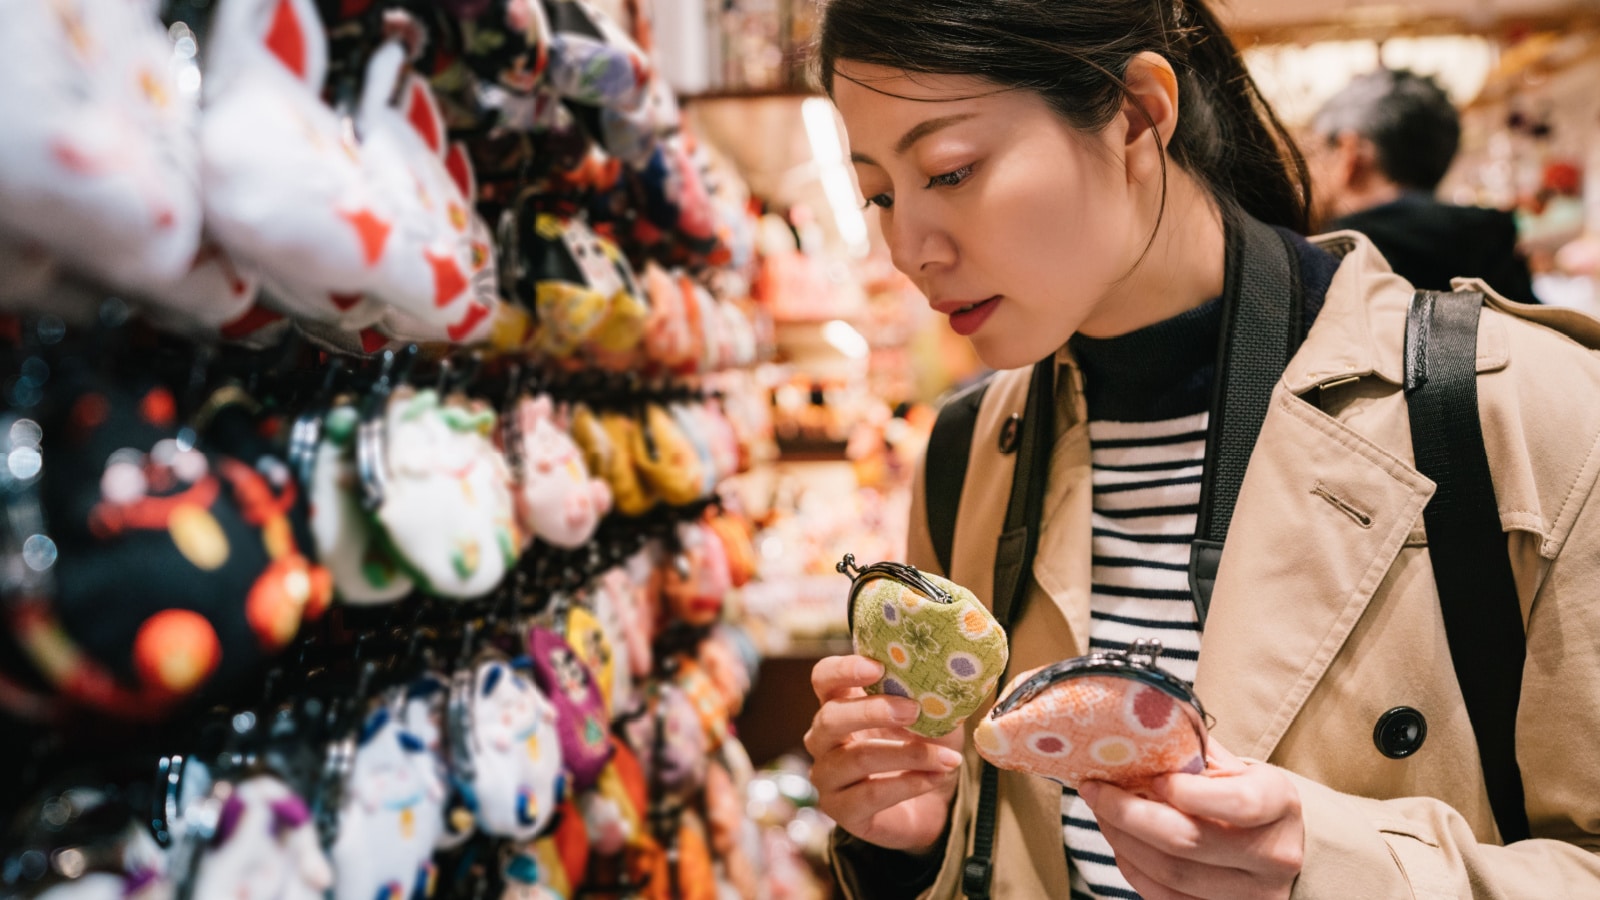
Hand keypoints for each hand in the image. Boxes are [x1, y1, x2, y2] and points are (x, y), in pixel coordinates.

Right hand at [805, 655, 963, 852]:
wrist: (930, 804)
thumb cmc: (922, 748)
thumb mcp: (931, 718)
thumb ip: (928, 700)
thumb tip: (938, 688)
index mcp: (840, 704)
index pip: (823, 678)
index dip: (843, 669)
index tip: (878, 667)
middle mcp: (823, 739)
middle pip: (830, 718)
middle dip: (873, 711)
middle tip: (914, 710)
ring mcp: (827, 777)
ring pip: (857, 758)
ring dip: (908, 755)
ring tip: (947, 758)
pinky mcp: (841, 810)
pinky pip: (871, 794)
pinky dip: (910, 784)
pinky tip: (938, 777)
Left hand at [1078, 740, 1303, 899]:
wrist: (1282, 848)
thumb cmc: (1250, 796)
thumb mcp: (1236, 767)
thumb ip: (1193, 753)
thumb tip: (1134, 731)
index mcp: (1278, 804)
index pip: (1237, 802)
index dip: (1185, 791)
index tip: (1150, 778)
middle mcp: (1272, 855)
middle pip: (1188, 840)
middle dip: (1128, 813)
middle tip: (1095, 790)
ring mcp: (1252, 894)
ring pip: (1170, 873)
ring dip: (1122, 840)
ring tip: (1102, 814)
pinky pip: (1166, 897)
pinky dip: (1134, 869)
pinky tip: (1122, 844)